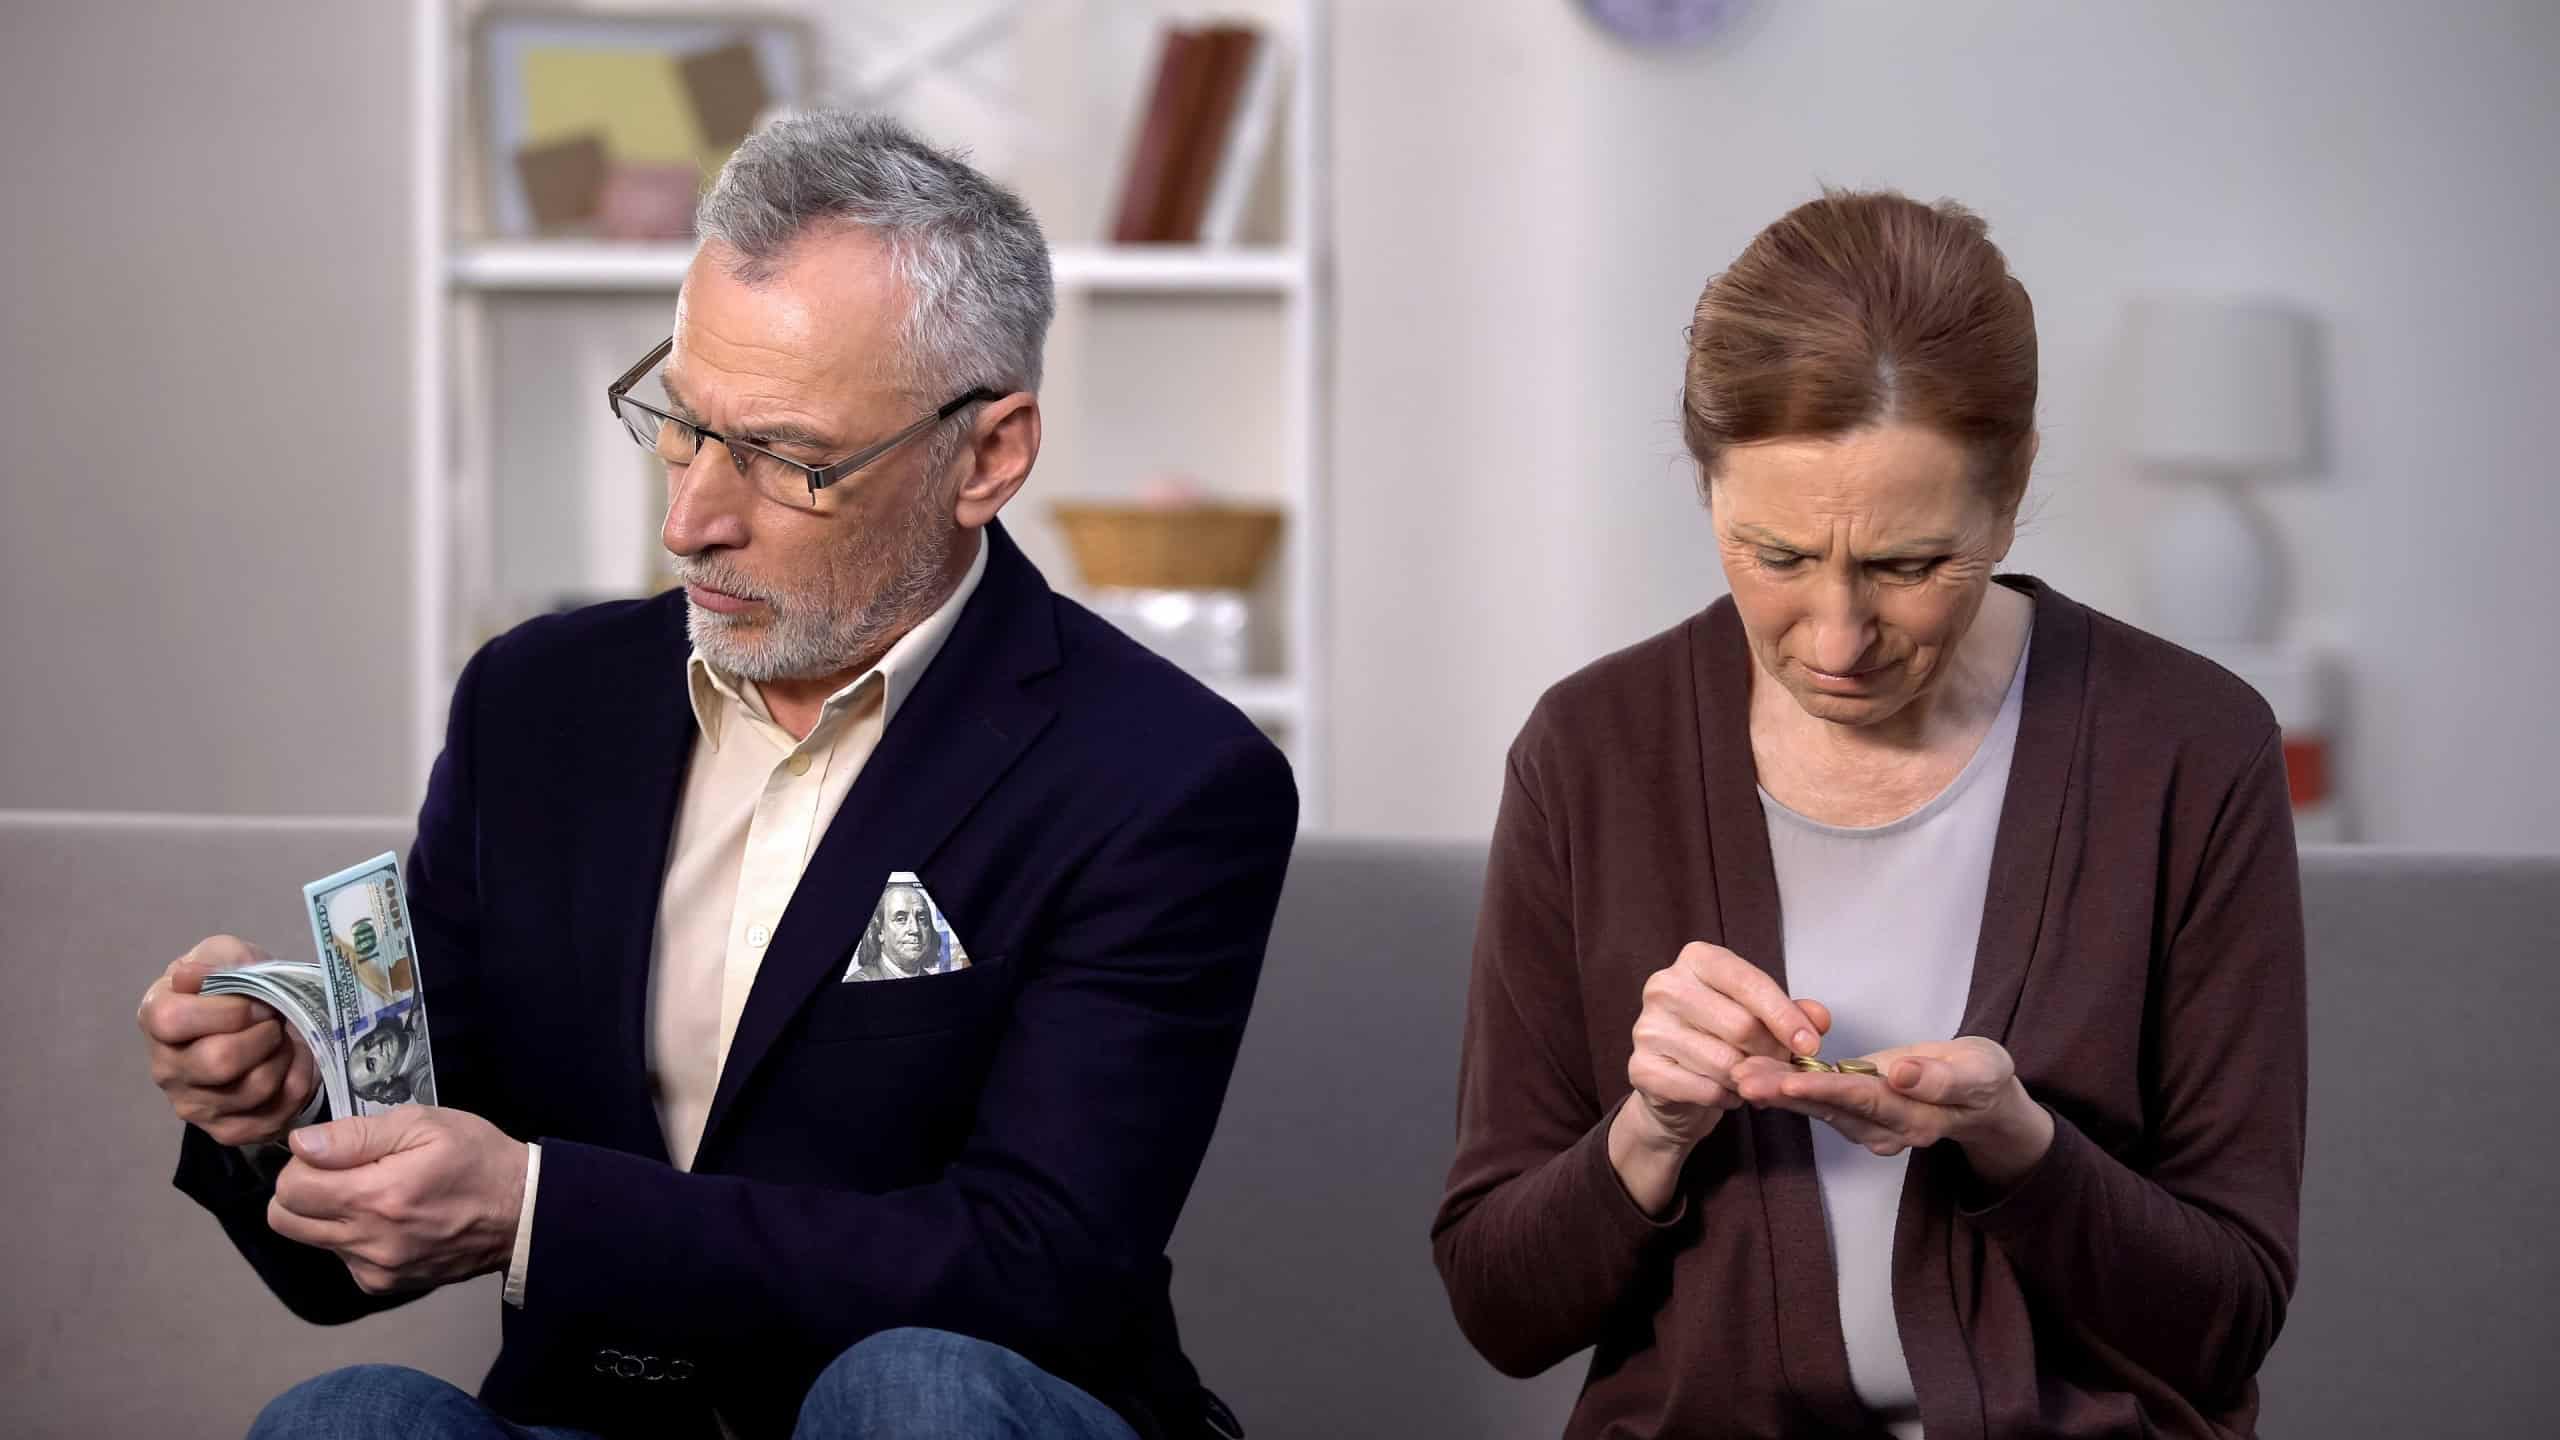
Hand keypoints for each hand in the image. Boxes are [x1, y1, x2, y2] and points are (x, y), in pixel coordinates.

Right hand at [138, 936, 317, 1146]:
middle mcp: (164, 1068)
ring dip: (284, 1058)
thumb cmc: (235, 985)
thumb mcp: (227, 956)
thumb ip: (214, 961)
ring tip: (284, 1040)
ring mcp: (192, 1105)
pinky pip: (272, 1116)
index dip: (229, 1010)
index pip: (175, 1021)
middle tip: (276, 1022)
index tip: (258, 1002)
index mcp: (154, 1017)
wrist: (255, 1021)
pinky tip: (292, 1064)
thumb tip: (188, 976)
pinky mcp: (226, 1130)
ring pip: (253, 1089)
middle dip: (264, 1035)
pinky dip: (297, 1085)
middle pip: (219, 1061)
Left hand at [267, 1106, 528, 1295]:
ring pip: (310, 1240)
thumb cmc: (476, 1157)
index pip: (290, 1188)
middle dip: (300, 1191)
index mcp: (375, 1195)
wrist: (522, 1213)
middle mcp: (367, 1240)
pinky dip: (352, 1238)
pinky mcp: (384, 1285)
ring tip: (372, 1195)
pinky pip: (342, 1258)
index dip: (302, 1161)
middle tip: (340, 1172)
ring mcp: (375, 1269)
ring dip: (326, 1215)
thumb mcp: (425, 1124)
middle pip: (284, 1220)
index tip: (333, 1150)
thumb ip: (356, 1134)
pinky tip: (388, 1221)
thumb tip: (300, 1145)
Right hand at [1610, 941, 1830, 1212]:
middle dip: (1772, 1054)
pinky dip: (1726, 1099)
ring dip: (1750, 1080)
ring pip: (1725, 1063)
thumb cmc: (1721, 1039)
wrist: (1674, 1086)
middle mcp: (1664, 986)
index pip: (1748, 983)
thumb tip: (1819, 1019)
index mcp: (1696, 959)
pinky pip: (1704, 1090)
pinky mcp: (1640, 1067)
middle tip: (1780, 1068)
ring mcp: (1647, 1027)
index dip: (1785, 1016)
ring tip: (1751, 1080)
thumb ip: (1791, 1013)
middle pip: (1741, 1026)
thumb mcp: (1759, 1017)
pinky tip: (1726, 1094)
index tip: (1811, 1045)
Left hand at [1730, 1035, 2055, 1188]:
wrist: (1984, 1096)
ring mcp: (1868, 1127)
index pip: (1863, 1100)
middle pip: (1829, 1109)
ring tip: (1738, 1073)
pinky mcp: (1856, 1114)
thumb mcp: (1980, 1073)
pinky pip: (1818, 1102)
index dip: (1826, 1089)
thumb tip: (1902, 1076)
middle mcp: (1884, 1130)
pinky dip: (1787, 1089)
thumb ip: (1943, 1079)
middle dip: (1784, 1094)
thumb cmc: (1983, 1078)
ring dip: (1777, 1092)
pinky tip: (1756, 1074)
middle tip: (1742, 1078)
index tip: (1791, 1079)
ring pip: (1817, 1108)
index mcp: (1914, 1118)